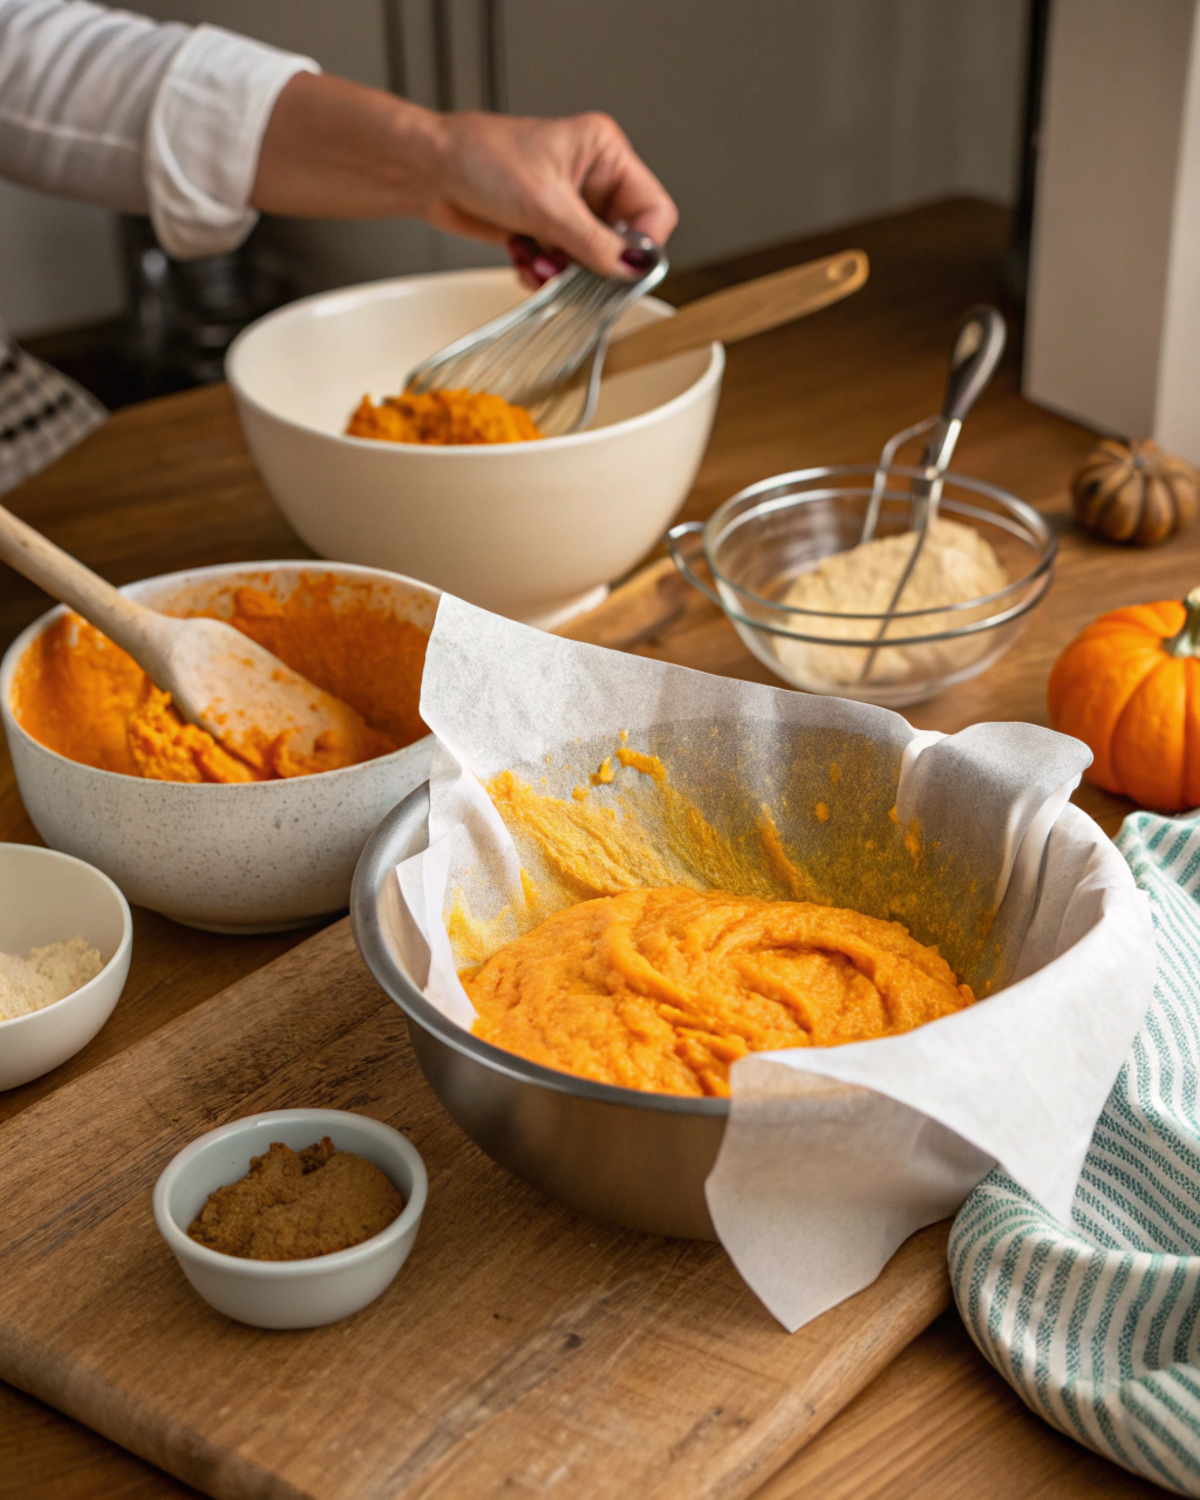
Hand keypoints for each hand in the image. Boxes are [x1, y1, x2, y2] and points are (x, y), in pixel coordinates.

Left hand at [417, 110, 676, 281]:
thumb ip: (593, 243)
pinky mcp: (547, 229)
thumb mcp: (545, 205)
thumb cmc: (479, 159)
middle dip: (591, 263)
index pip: (652, 209)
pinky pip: (564, 266)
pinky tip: (523, 258)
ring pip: (591, 260)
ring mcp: (569, 206)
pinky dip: (544, 271)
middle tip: (565, 269)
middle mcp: (592, 178)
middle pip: (621, 241)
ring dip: (562, 271)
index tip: (620, 271)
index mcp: (604, 153)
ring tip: (534, 261)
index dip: (640, 245)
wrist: (429, 171)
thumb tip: (631, 269)